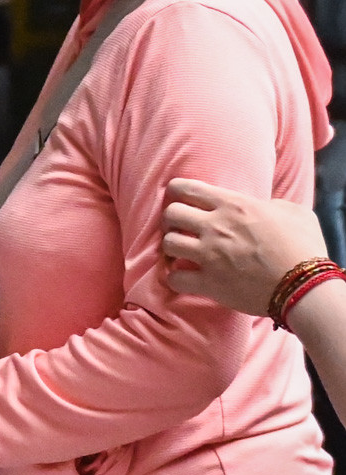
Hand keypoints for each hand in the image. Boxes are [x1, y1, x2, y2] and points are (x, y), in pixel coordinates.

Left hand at [161, 178, 327, 313]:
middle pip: (170, 214)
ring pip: (167, 244)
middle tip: (182, 228)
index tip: (180, 199)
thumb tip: (266, 207)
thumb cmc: (305, 247)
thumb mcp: (295, 213)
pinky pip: (174, 278)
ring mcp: (209, 255)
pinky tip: (185, 277)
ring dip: (172, 248)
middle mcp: (215, 226)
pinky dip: (175, 278)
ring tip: (182, 252)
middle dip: (171, 220)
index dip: (177, 191)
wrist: (306, 286)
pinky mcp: (208, 283)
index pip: (186, 188)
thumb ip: (273, 204)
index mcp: (234, 205)